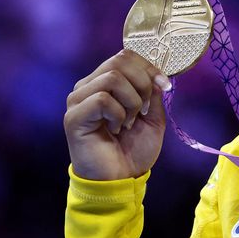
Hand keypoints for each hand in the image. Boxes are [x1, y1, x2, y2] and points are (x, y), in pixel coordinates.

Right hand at [64, 48, 172, 180]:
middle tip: (145, 110)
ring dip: (132, 102)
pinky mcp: (74, 117)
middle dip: (143, 84)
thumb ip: (154, 94)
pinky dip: (118, 115)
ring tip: (129, 122)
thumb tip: (157, 76)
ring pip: (112, 78)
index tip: (164, 86)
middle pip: (120, 61)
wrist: (120, 181)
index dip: (149, 68)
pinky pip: (102, 100)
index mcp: (104, 83)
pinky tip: (116, 129)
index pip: (125, 56)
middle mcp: (88, 87)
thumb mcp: (153, 118)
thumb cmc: (133, 150)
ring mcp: (78, 100)